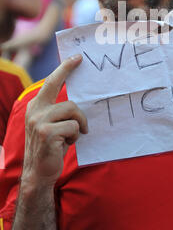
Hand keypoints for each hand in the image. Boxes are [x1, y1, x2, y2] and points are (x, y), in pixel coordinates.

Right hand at [22, 55, 87, 187]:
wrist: (39, 172)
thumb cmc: (51, 147)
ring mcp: (39, 121)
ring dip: (78, 123)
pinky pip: (73, 127)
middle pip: (57, 85)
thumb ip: (59, 110)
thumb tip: (79, 96)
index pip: (50, 82)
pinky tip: (66, 144)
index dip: (63, 68)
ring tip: (71, 135)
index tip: (76, 57)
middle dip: (67, 70)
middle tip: (80, 60)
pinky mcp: (46, 132)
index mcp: (36, 106)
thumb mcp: (52, 124)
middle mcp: (35, 110)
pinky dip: (75, 136)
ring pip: (72, 109)